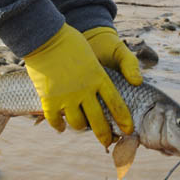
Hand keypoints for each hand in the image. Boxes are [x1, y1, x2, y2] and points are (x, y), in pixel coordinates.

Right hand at [23, 23, 133, 146]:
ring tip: (81, 126)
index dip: (123, 120)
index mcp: (99, 77)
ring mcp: (66, 97)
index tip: (128, 130)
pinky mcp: (49, 100)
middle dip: (105, 135)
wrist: (44, 37)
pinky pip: (55, 121)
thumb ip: (111, 70)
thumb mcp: (94, 54)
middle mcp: (85, 91)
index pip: (116, 105)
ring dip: (80, 127)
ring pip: (77, 124)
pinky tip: (61, 127)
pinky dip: (59, 126)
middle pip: (99, 122)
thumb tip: (135, 82)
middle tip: (107, 142)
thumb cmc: (70, 42)